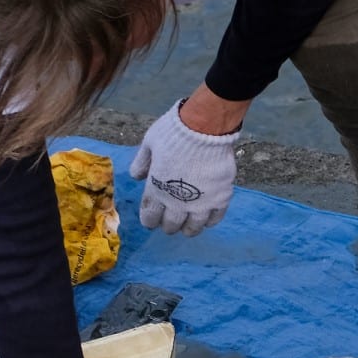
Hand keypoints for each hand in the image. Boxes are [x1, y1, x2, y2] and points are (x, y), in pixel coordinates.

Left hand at [130, 101, 239, 236]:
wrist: (205, 128)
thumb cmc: (174, 133)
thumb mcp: (149, 143)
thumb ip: (142, 162)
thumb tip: (136, 176)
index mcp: (157, 189)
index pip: (150, 215)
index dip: (149, 220)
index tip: (150, 221)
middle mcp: (178, 202)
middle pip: (172, 224)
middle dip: (168, 226)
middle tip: (169, 224)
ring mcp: (201, 203)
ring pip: (194, 226)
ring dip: (189, 229)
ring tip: (188, 228)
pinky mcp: (220, 199)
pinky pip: (216, 218)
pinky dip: (210, 221)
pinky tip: (207, 219)